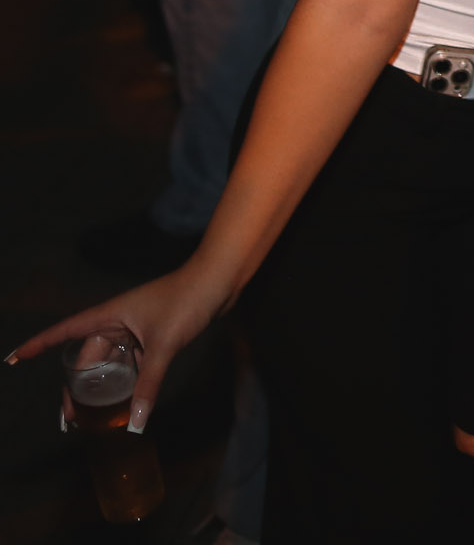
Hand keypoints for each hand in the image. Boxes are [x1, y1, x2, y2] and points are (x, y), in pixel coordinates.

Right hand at [6, 263, 229, 432]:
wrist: (221, 279)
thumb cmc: (187, 299)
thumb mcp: (164, 344)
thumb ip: (149, 385)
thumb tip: (135, 425)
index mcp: (108, 315)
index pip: (63, 332)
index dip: (38, 345)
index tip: (11, 360)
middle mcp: (117, 322)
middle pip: (87, 358)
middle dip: (76, 387)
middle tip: (69, 420)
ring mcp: (136, 328)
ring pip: (110, 362)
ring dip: (101, 387)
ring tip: (89, 417)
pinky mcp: (155, 335)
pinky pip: (131, 362)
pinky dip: (125, 381)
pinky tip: (124, 402)